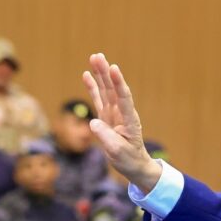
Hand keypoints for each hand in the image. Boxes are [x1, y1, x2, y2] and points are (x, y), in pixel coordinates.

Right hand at [81, 55, 161, 192]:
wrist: (133, 164)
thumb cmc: (128, 159)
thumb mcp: (118, 151)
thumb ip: (106, 137)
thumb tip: (93, 122)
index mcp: (129, 120)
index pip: (124, 98)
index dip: (119, 83)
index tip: (114, 68)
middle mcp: (122, 112)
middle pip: (113, 88)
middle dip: (105, 72)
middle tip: (98, 56)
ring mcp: (114, 113)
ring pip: (106, 90)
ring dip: (100, 74)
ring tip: (94, 58)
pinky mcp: (106, 116)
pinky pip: (98, 99)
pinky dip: (93, 87)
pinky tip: (87, 75)